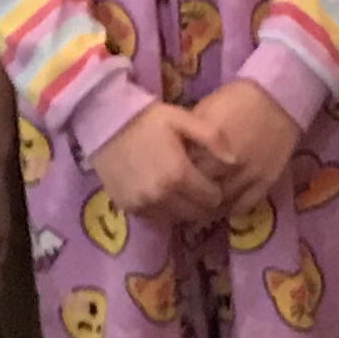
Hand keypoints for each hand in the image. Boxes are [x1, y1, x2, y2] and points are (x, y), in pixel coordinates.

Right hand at [86, 105, 223, 230]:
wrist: (104, 123)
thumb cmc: (145, 118)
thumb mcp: (181, 118)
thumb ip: (212, 138)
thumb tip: (234, 160)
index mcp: (178, 174)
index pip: (212, 198)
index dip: (216, 191)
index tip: (212, 182)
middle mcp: (161, 195)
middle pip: (196, 214)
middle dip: (202, 204)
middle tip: (200, 190)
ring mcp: (143, 204)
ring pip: (176, 219)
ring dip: (184, 210)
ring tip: (182, 193)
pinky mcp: (128, 208)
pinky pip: (155, 218)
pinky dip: (163, 211)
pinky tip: (163, 194)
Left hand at [180, 80, 302, 217]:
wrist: (277, 100)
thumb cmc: (236, 100)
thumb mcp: (206, 109)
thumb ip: (191, 135)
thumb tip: (174, 155)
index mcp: (211, 140)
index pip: (185, 169)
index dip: (177, 177)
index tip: (171, 181)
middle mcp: (230, 160)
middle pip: (202, 189)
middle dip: (191, 194)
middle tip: (182, 198)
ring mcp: (250, 173)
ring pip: (223, 202)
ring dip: (209, 207)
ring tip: (199, 207)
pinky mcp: (267, 181)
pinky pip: (245, 205)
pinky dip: (231, 210)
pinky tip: (222, 208)